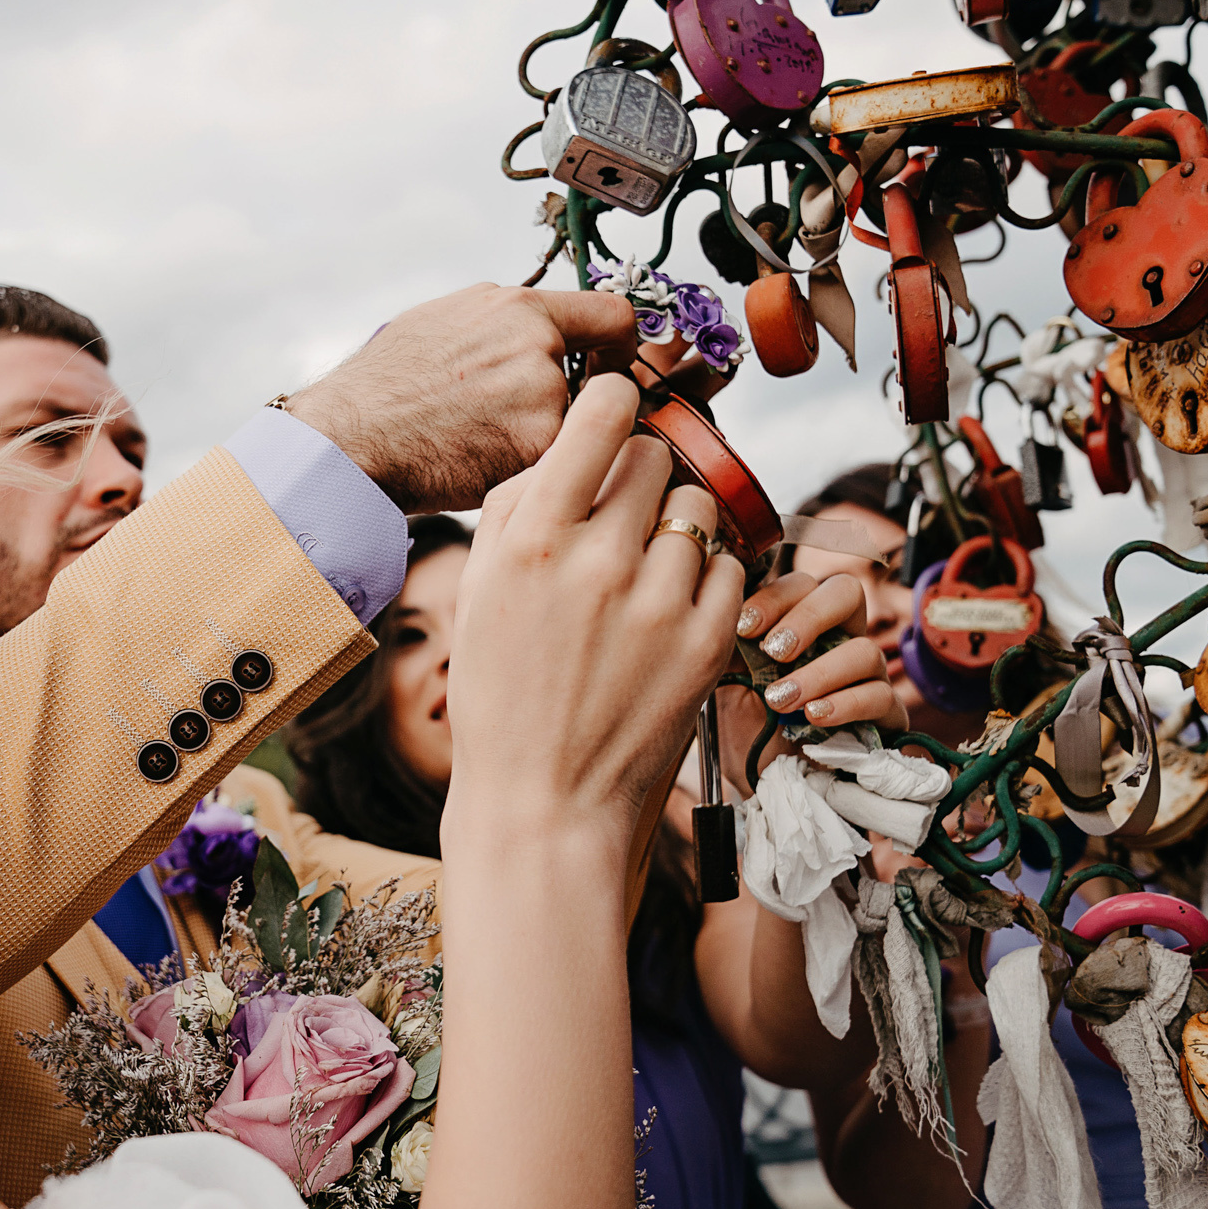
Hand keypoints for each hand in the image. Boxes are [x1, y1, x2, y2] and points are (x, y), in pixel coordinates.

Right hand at [283, 284, 637, 513]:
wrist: (352, 439)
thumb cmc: (383, 387)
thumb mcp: (444, 321)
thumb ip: (504, 322)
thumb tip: (542, 328)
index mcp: (518, 309)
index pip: (614, 316)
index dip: (622, 347)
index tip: (615, 366)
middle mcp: (538, 346)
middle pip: (600, 382)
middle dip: (575, 405)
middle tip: (532, 424)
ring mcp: (541, 399)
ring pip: (575, 426)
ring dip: (546, 439)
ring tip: (488, 445)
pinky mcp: (535, 450)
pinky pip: (555, 462)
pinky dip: (530, 470)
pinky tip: (485, 467)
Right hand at [442, 376, 744, 851]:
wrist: (544, 804)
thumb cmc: (500, 696)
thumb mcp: (479, 591)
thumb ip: (520, 505)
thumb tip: (572, 442)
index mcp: (533, 539)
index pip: (604, 413)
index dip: (613, 405)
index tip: (613, 417)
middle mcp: (599, 560)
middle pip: (655, 457)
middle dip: (639, 476)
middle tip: (620, 519)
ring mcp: (661, 602)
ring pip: (698, 509)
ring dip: (675, 526)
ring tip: (644, 573)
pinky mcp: (708, 641)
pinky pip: (728, 566)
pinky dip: (704, 579)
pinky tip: (669, 612)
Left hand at [717, 571, 908, 777]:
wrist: (761, 782)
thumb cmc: (746, 727)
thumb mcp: (726, 682)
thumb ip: (731, 645)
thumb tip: (726, 609)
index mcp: (802, 624)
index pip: (802, 584)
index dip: (776, 598)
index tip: (744, 627)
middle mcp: (840, 640)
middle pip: (847, 593)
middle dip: (809, 617)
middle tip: (776, 651)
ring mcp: (867, 676)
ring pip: (865, 650)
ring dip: (819, 673)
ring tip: (782, 699)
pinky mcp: (885, 716)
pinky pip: (880, 697)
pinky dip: (845, 705)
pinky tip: (814, 718)